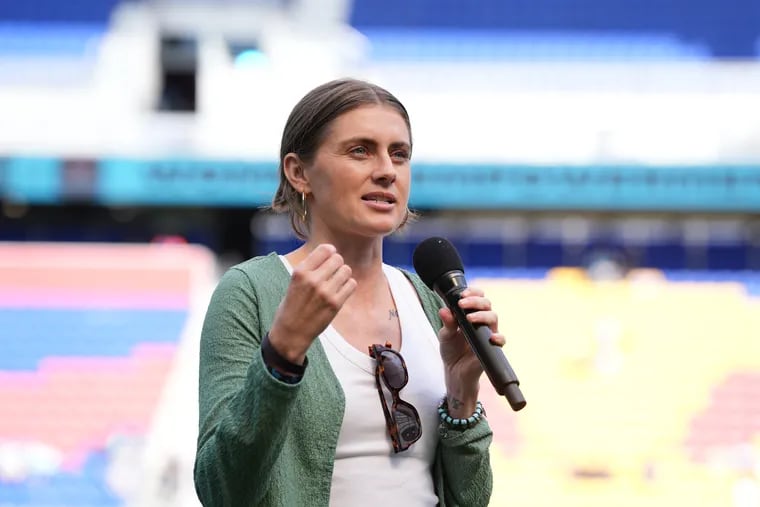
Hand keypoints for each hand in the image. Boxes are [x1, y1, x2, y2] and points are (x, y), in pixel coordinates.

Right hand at [269, 244, 355, 363]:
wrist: (291, 333)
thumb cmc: (292, 306)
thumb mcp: (294, 282)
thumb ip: (310, 268)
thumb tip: (331, 252)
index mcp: (300, 272)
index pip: (325, 249)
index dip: (330, 252)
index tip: (329, 258)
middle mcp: (313, 280)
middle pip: (338, 259)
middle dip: (337, 264)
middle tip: (332, 273)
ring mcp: (325, 292)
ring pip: (346, 270)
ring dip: (343, 275)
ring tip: (336, 283)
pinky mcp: (335, 304)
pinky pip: (351, 285)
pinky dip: (348, 286)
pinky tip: (340, 292)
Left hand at [438, 287, 504, 416]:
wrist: (454, 372)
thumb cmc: (451, 350)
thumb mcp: (445, 335)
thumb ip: (447, 322)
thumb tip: (444, 310)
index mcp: (471, 315)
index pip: (478, 298)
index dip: (473, 293)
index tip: (462, 295)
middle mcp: (482, 322)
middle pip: (487, 305)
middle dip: (476, 301)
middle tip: (462, 304)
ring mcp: (488, 334)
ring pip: (493, 318)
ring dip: (482, 315)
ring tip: (470, 318)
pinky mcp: (491, 347)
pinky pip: (500, 340)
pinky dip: (498, 337)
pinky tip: (490, 337)